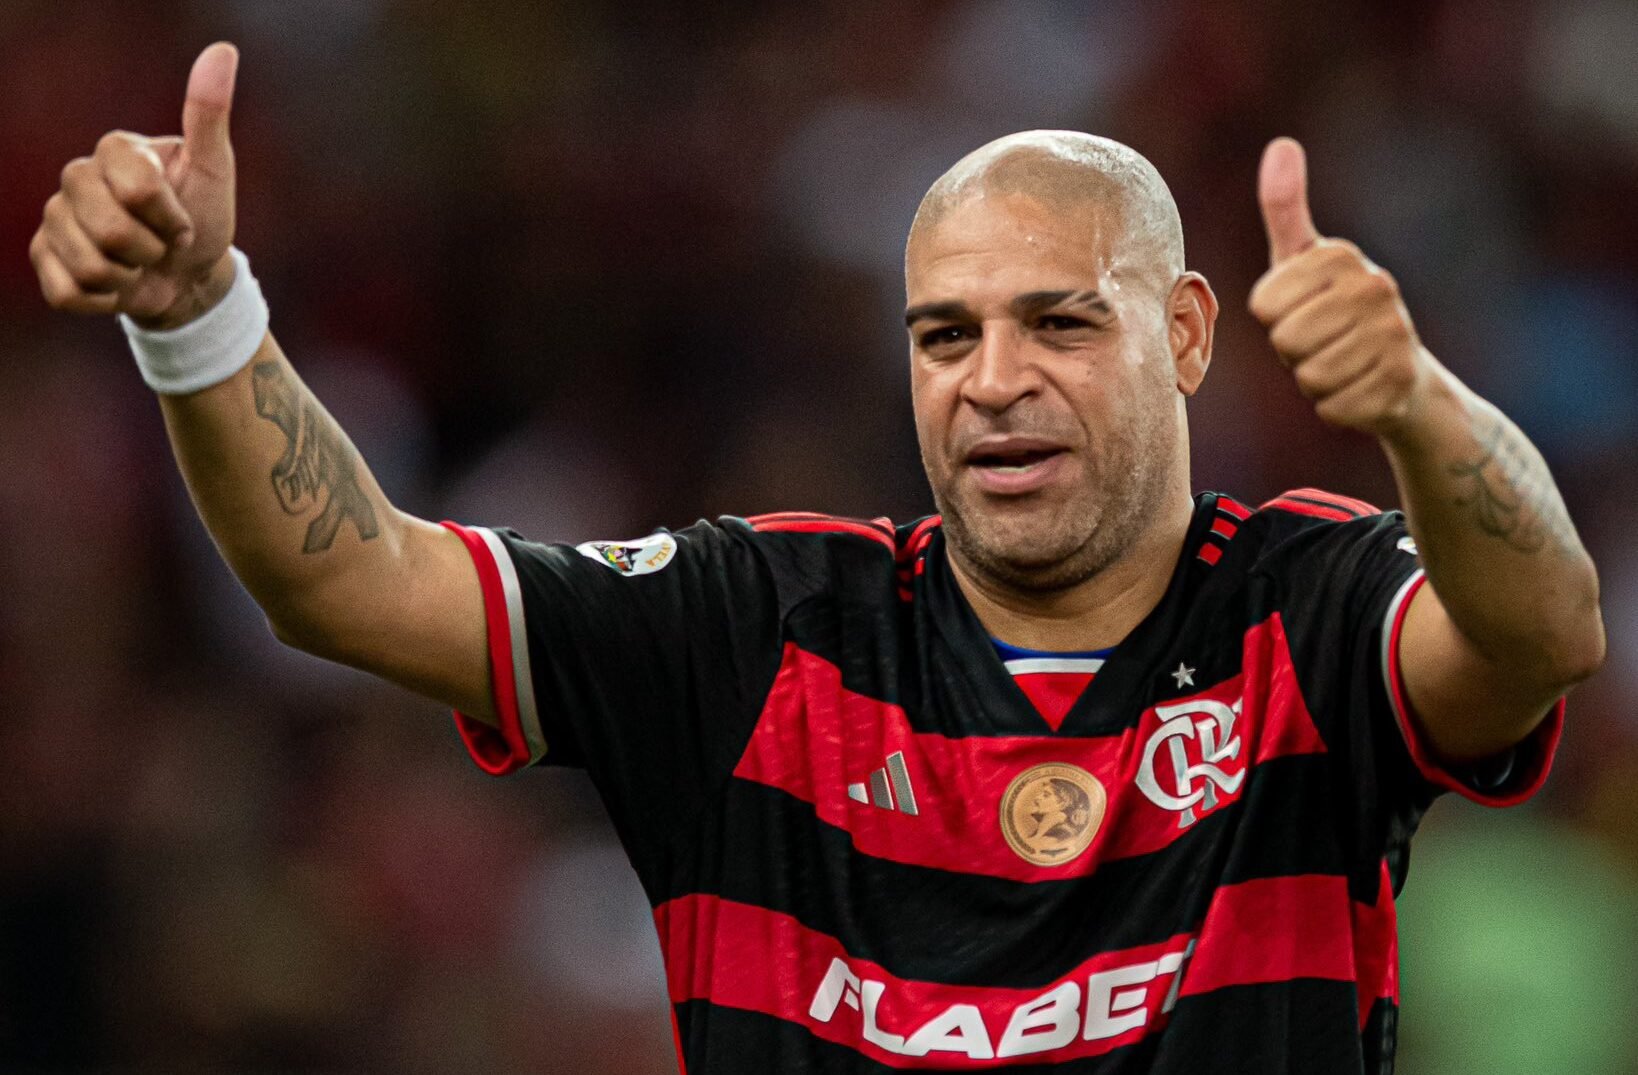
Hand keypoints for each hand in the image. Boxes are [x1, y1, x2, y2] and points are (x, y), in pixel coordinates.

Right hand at [30, 42, 240, 329]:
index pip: (139, 191)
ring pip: (92, 266)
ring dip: (131, 278)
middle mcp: (76, 178)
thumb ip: (209, 113)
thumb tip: (222, 51)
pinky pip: (70, 292)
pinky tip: (118, 285)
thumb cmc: (204, 216)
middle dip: (152, 251)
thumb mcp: (214, 167)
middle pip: (111, 232)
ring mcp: (55, 219)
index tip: (184, 220)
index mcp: (114, 151)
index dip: (172, 218)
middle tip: (161, 246)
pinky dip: (106, 301)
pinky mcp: (45, 259)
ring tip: (140, 264)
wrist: (190, 275)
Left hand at [1248, 137, 1431, 437]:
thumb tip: (1281, 143)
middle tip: (1322, 343)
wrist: (1403, 377)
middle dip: (1293, 353)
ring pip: (1308, 376)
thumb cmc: (1338, 313)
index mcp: (1343, 256)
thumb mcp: (1307, 260)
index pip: (1264, 304)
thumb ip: (1286, 208)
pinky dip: (1335, 408)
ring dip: (1314, 381)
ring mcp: (1394, 335)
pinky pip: (1331, 408)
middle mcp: (1377, 287)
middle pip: (1285, 341)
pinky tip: (1359, 390)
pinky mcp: (1399, 384)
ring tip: (1341, 364)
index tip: (1303, 312)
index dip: (1275, 319)